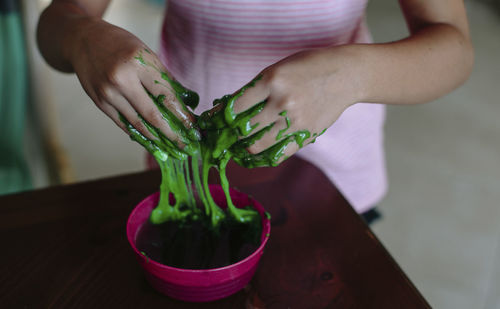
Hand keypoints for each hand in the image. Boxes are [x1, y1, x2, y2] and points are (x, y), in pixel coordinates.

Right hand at [68, 18, 197, 149]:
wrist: (82, 40)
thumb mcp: (145, 52)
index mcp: (138, 62)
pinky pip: (123, 123)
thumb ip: (163, 77)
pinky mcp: (99, 102)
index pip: (166, 94)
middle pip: (152, 114)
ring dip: (156, 137)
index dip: (181, 113)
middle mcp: (122, 79)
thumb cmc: (119, 44)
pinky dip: (138, 132)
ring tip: (169, 145)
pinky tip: (151, 139)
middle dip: (171, 132)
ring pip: (137, 122)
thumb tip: (182, 102)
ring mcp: (108, 93)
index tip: (192, 126)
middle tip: (184, 144)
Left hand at [227, 46, 363, 163]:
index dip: (218, 117)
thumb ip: (257, 89)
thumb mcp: (279, 68)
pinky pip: (279, 155)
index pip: (234, 105)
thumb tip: (230, 111)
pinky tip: (258, 154)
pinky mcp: (306, 135)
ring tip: (238, 147)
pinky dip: (264, 157)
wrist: (347, 75)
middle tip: (223, 138)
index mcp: (271, 80)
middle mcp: (281, 102)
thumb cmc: (309, 67)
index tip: (211, 123)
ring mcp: (295, 121)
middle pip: (242, 129)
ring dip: (243, 148)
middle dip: (229, 135)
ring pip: (257, 145)